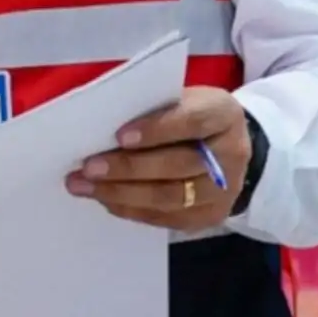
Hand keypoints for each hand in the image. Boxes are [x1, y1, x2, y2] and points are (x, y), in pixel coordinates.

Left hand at [67, 87, 251, 231]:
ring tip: (86, 186)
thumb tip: (101, 125)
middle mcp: (231, 154)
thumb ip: (153, 108)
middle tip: (89, 167)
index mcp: (224, 114)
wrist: (227, 147)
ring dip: (122, 193)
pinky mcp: (210, 216)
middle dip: (129, 168)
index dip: (156, 130)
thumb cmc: (191, 116)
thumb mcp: (182, 99)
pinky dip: (132, 209)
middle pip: (178, 165)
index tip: (120, 136)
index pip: (192, 122)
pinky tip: (105, 199)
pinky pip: (166, 218)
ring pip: (170, 197)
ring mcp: (224, 191)